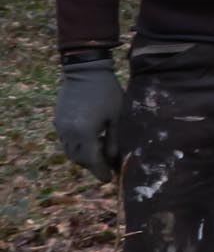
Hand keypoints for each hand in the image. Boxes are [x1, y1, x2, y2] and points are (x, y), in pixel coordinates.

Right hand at [54, 59, 124, 182]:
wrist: (85, 71)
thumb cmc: (107, 92)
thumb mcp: (117, 117)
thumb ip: (115, 140)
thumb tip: (114, 160)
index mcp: (84, 133)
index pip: (91, 161)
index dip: (100, 172)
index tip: (109, 180)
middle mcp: (68, 132)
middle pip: (78, 159)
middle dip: (92, 166)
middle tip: (108, 167)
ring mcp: (60, 126)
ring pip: (70, 151)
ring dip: (84, 156)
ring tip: (101, 152)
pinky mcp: (58, 120)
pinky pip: (65, 141)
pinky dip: (77, 146)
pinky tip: (91, 139)